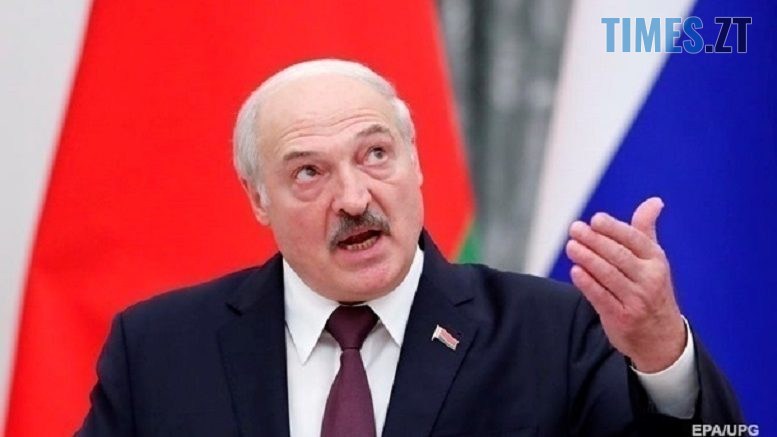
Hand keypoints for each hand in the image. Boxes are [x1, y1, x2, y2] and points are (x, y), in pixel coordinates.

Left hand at [565, 197, 685, 372]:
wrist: (661, 337)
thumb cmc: (651, 289)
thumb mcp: (654, 260)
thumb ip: (645, 230)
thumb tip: (654, 201)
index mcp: (656, 261)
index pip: (635, 240)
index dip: (614, 229)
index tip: (595, 219)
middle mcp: (649, 280)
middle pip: (618, 256)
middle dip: (595, 241)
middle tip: (575, 228)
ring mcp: (636, 300)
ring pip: (608, 275)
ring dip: (587, 259)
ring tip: (571, 246)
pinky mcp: (621, 318)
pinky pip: (601, 297)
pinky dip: (588, 284)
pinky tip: (575, 271)